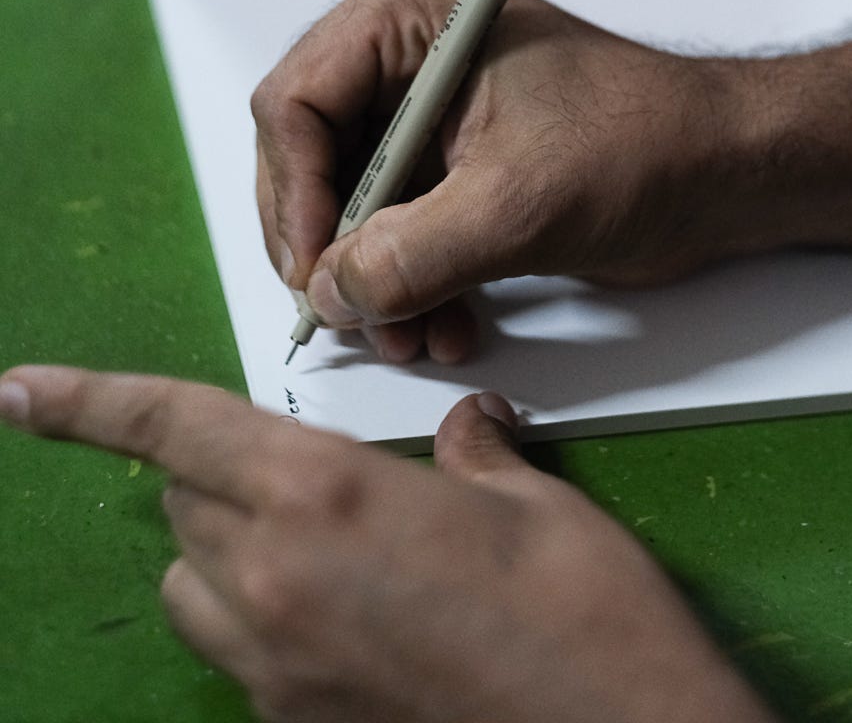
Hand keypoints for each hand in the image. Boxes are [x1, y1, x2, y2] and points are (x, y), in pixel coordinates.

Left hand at [0, 366, 774, 722]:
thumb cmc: (584, 617)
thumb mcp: (535, 504)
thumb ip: (476, 455)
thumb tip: (468, 431)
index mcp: (325, 498)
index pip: (177, 428)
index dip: (88, 403)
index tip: (21, 391)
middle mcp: (278, 584)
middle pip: (183, 503)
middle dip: (220, 470)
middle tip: (304, 465)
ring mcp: (279, 671)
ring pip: (193, 586)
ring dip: (225, 548)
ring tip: (314, 541)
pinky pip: (237, 654)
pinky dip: (262, 618)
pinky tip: (349, 615)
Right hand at [252, 0, 763, 362]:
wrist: (722, 168)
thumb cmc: (643, 144)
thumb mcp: (518, 205)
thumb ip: (412, 255)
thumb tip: (328, 296)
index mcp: (406, 10)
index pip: (295, 102)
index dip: (296, 198)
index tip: (317, 275)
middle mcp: (400, 45)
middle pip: (310, 156)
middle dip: (336, 249)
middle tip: (357, 321)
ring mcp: (421, 102)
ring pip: (349, 202)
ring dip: (373, 279)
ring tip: (414, 338)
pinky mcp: (447, 153)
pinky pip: (392, 222)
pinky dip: (409, 280)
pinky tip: (445, 327)